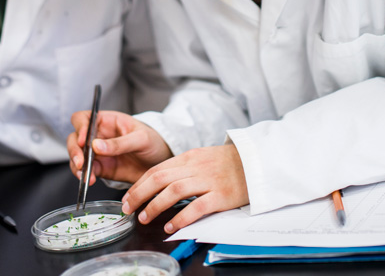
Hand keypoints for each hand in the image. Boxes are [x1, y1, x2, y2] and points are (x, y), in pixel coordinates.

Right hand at [67, 110, 172, 184]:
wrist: (161, 162)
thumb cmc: (153, 142)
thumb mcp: (141, 139)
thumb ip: (120, 143)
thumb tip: (96, 145)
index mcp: (106, 121)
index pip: (84, 118)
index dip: (80, 127)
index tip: (84, 140)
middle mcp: (98, 135)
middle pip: (75, 138)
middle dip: (75, 150)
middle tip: (81, 162)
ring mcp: (97, 153)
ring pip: (77, 156)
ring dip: (77, 166)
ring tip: (85, 175)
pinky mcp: (100, 168)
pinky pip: (86, 171)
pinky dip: (84, 176)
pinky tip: (90, 180)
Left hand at [121, 143, 247, 234]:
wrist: (256, 161)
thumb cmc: (227, 163)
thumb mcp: (201, 158)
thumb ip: (182, 169)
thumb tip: (158, 184)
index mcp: (188, 158)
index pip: (156, 170)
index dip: (138, 185)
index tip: (128, 198)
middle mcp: (196, 167)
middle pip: (160, 178)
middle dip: (139, 194)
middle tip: (128, 209)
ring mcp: (209, 181)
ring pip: (175, 191)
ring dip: (156, 205)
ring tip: (145, 218)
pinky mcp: (221, 195)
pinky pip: (197, 207)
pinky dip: (181, 217)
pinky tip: (171, 226)